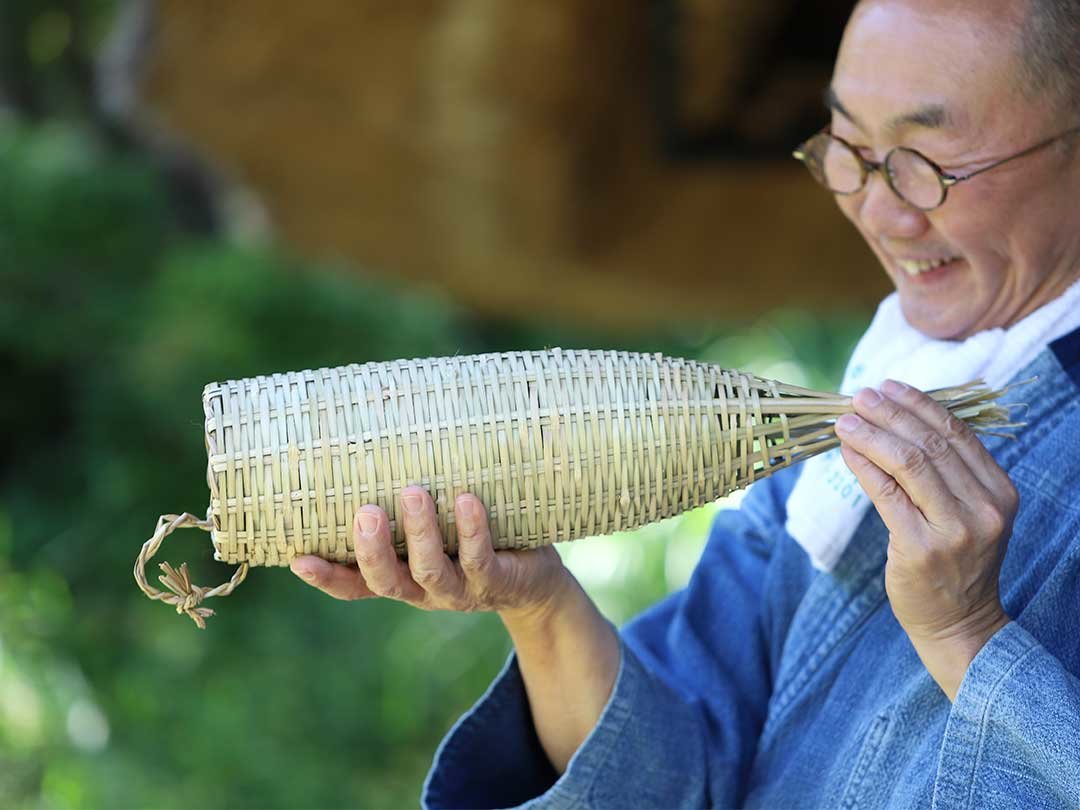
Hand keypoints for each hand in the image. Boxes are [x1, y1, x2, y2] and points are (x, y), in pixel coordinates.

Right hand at [289, 485, 574, 621]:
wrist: (536, 579)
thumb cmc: (474, 537)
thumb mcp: (437, 523)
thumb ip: (406, 498)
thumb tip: (384, 426)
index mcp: (401, 576)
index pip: (355, 585)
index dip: (327, 577)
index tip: (298, 558)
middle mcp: (423, 589)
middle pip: (386, 581)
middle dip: (372, 549)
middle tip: (366, 512)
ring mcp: (459, 590)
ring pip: (430, 570)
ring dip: (420, 532)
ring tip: (414, 492)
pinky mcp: (496, 582)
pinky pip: (480, 559)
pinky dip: (471, 530)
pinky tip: (466, 501)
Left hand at [835, 379, 1016, 698]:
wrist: (959, 623)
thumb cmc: (956, 562)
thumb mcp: (967, 513)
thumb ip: (946, 473)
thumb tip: (897, 421)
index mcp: (1000, 491)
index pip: (957, 433)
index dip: (920, 405)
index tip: (889, 387)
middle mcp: (984, 508)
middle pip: (930, 443)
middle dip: (890, 413)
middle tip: (859, 396)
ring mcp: (955, 530)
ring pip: (908, 463)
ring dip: (871, 435)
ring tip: (845, 420)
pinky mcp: (920, 548)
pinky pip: (886, 494)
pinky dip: (863, 466)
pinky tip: (847, 451)